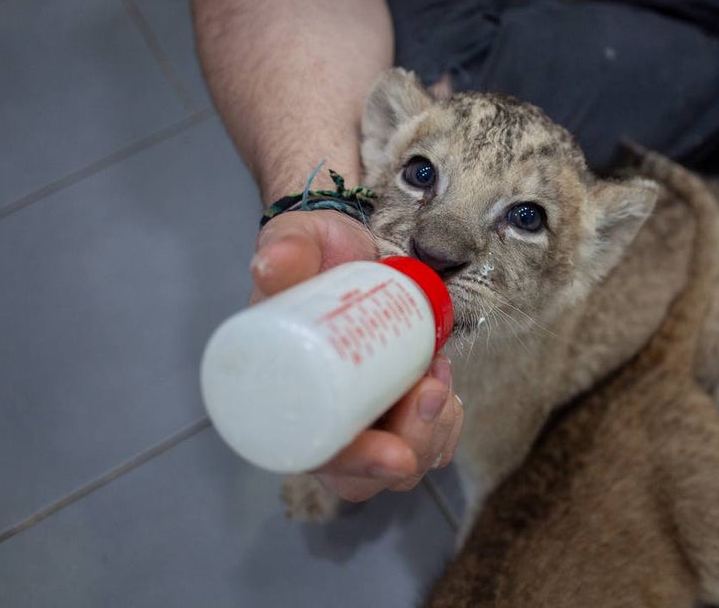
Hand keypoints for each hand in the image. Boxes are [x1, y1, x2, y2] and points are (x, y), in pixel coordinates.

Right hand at [251, 210, 463, 501]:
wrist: (345, 245)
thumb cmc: (311, 250)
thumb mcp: (296, 242)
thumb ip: (284, 249)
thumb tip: (273, 265)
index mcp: (282, 400)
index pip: (318, 458)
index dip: (358, 465)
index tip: (397, 456)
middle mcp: (321, 419)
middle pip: (368, 475)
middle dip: (412, 445)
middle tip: (431, 392)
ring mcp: (361, 417)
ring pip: (405, 461)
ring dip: (434, 428)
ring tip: (437, 369)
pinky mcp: (394, 407)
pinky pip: (427, 440)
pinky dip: (445, 418)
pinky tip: (443, 380)